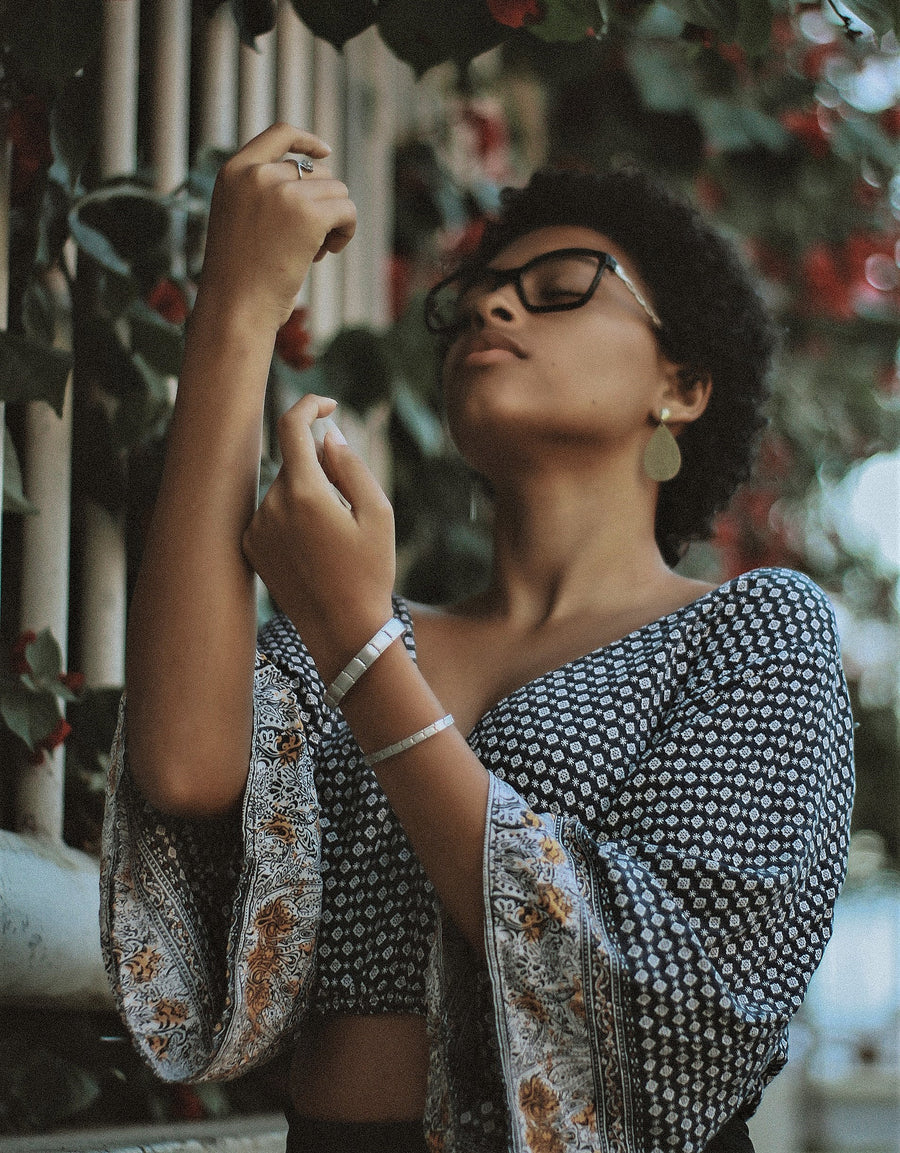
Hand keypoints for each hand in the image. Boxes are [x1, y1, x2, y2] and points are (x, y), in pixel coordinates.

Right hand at [197, 123, 356, 331]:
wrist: (236, 307)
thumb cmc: (239, 277)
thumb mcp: (239, 221)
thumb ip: (265, 194)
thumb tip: (317, 177)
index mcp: (233, 172)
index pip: (278, 134)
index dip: (306, 140)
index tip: (325, 152)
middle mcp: (257, 174)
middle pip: (316, 173)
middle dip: (321, 205)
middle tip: (311, 243)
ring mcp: (282, 191)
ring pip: (336, 191)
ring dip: (334, 221)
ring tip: (316, 252)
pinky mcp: (308, 214)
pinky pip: (347, 209)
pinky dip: (346, 231)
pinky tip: (329, 253)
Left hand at [241, 395, 395, 682]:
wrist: (342, 632)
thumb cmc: (369, 573)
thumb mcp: (378, 514)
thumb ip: (351, 466)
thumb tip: (327, 436)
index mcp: (303, 492)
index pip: (291, 425)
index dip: (310, 406)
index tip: (328, 406)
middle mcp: (270, 505)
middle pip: (293, 463)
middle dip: (321, 471)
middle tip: (351, 510)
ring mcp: (256, 528)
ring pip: (282, 490)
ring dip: (307, 498)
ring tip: (333, 542)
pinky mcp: (250, 547)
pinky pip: (270, 515)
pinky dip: (291, 519)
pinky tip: (313, 553)